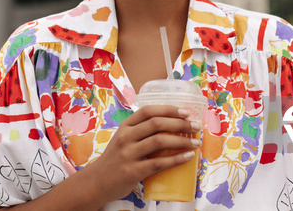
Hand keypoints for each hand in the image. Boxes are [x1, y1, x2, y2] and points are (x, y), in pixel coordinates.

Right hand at [83, 105, 200, 202]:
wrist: (97, 182)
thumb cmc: (115, 159)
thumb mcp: (123, 139)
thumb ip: (141, 132)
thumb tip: (172, 126)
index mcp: (125, 126)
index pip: (148, 111)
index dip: (169, 109)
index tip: (186, 112)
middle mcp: (125, 137)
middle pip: (156, 124)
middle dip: (180, 123)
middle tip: (196, 126)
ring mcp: (128, 154)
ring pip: (159, 141)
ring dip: (181, 140)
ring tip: (195, 142)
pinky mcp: (132, 171)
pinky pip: (158, 163)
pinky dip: (176, 159)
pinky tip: (187, 157)